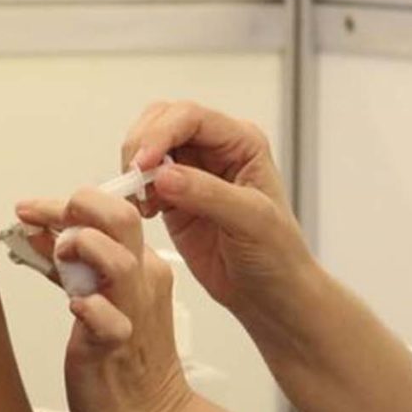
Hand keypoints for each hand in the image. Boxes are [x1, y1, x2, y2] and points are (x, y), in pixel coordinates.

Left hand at [50, 184, 194, 411]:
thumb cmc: (122, 361)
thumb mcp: (97, 297)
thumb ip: (70, 264)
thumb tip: (38, 231)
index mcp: (142, 265)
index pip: (111, 212)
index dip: (66, 203)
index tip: (30, 209)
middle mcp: (142, 282)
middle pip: (122, 218)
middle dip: (78, 205)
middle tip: (44, 219)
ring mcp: (134, 312)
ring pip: (119, 261)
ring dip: (82, 248)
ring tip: (58, 256)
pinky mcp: (117, 346)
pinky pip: (109, 320)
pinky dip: (88, 308)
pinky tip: (73, 306)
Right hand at [123, 102, 314, 325]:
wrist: (270, 295)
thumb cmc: (277, 255)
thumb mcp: (252, 222)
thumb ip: (209, 194)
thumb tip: (165, 175)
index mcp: (241, 142)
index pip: (191, 117)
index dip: (160, 133)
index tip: (143, 163)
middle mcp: (215, 150)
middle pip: (162, 120)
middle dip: (141, 144)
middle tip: (133, 178)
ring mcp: (192, 172)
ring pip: (147, 147)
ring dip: (134, 168)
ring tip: (140, 200)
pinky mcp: (173, 198)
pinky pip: (142, 180)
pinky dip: (133, 191)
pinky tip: (144, 212)